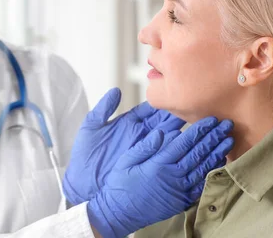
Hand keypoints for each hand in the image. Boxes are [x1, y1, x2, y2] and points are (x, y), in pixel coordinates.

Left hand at [63, 88, 185, 204]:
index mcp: (128, 123)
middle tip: (188, 105)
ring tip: (190, 120)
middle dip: (175, 113)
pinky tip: (182, 140)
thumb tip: (116, 90)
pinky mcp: (145, 164)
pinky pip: (161, 154)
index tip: (172, 93)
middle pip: (162, 121)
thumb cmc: (84, 155)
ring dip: (178, 129)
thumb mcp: (91, 127)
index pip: (149, 109)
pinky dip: (172, 148)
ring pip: (166, 136)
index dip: (160, 102)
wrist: (82, 182)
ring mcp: (144, 149)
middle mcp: (139, 135)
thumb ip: (104, 108)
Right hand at [87, 117, 234, 237]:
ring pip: (204, 167)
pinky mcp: (182, 200)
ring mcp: (180, 189)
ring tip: (228, 140)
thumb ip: (145, 146)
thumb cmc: (120, 185)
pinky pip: (202, 183)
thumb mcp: (126, 161)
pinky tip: (219, 161)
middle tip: (226, 125)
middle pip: (199, 153)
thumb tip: (161, 132)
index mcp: (159, 164)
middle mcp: (173, 176)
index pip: (185, 143)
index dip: (200, 130)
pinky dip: (212, 171)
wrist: (120, 213)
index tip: (211, 120)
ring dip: (217, 152)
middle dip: (214, 137)